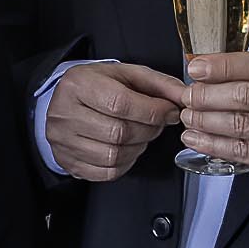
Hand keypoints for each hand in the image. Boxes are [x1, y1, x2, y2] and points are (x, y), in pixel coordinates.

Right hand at [44, 62, 185, 180]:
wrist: (67, 101)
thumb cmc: (98, 87)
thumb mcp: (127, 75)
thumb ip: (159, 84)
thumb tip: (185, 97)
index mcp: (78, 85)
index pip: (119, 103)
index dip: (152, 111)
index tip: (170, 112)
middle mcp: (64, 113)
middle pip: (118, 132)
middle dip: (149, 130)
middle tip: (156, 124)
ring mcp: (63, 141)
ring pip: (113, 155)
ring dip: (138, 148)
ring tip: (140, 134)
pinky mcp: (67, 161)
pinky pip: (106, 172)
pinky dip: (125, 163)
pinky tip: (126, 148)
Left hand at [181, 49, 248, 186]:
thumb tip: (210, 66)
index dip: (225, 66)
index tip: (198, 68)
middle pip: (248, 95)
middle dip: (208, 95)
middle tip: (188, 95)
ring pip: (243, 124)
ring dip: (206, 120)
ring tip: (188, 115)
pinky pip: (245, 151)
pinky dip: (214, 144)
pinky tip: (196, 138)